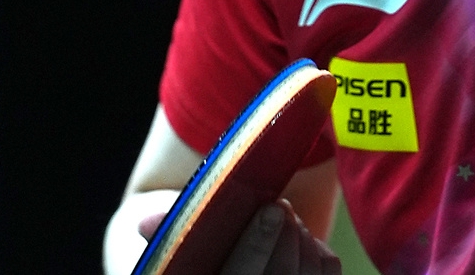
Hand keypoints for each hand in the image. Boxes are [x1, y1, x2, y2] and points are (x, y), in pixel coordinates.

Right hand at [111, 197, 339, 274]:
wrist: (229, 264)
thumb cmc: (199, 253)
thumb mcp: (178, 245)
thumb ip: (167, 233)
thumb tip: (147, 225)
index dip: (259, 245)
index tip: (273, 207)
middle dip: (285, 238)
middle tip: (280, 206)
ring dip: (301, 239)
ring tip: (283, 218)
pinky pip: (328, 272)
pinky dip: (318, 249)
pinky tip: (298, 237)